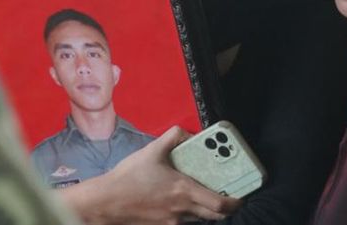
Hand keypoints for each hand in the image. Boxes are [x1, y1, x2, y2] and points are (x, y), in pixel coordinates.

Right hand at [60, 126, 241, 224]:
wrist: (105, 203)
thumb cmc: (127, 178)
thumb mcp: (151, 151)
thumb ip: (171, 137)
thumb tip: (185, 131)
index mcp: (183, 190)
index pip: (219, 204)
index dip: (234, 203)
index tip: (240, 196)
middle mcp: (181, 210)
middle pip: (214, 217)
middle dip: (225, 209)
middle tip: (228, 198)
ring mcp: (172, 221)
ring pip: (198, 220)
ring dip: (205, 211)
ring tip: (203, 196)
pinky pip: (182, 222)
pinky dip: (187, 215)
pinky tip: (178, 203)